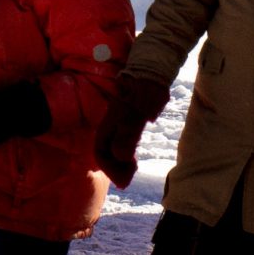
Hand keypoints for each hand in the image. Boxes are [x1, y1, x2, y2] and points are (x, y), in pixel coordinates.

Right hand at [95, 73, 170, 187]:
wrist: (152, 73)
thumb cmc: (145, 91)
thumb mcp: (137, 112)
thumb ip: (128, 133)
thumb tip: (120, 155)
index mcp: (109, 124)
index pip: (101, 153)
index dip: (110, 169)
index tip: (124, 181)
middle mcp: (111, 126)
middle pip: (106, 153)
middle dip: (115, 168)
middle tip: (130, 177)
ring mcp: (120, 124)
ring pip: (114, 149)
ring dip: (120, 163)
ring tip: (132, 168)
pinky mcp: (130, 122)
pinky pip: (122, 143)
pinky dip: (126, 154)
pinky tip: (134, 158)